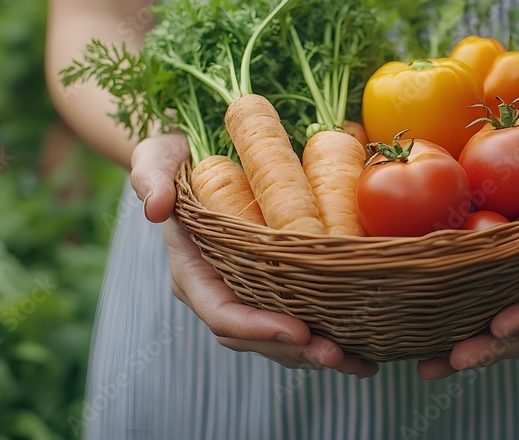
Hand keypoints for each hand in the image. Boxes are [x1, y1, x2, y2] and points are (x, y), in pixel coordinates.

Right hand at [130, 132, 377, 377]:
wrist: (196, 159)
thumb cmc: (175, 158)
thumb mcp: (155, 157)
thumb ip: (151, 176)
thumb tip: (155, 207)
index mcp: (193, 273)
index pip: (223, 314)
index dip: (258, 327)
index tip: (297, 329)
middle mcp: (220, 292)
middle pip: (258, 337)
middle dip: (297, 349)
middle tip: (338, 353)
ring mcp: (249, 294)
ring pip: (282, 340)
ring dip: (319, 354)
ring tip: (360, 362)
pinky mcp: (276, 289)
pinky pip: (302, 321)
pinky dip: (333, 336)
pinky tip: (367, 350)